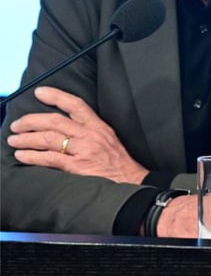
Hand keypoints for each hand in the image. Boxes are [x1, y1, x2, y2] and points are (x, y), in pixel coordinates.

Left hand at [6, 86, 147, 183]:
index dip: (56, 96)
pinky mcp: (78, 166)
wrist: (132, 183)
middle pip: (56, 121)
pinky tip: (22, 156)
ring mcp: (84, 150)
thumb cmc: (120, 165)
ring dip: (27, 138)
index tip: (40, 92)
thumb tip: (65, 131)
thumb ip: (90, 133)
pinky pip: (50, 158)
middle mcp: (91, 135)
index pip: (76, 105)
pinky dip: (32, 156)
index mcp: (99, 127)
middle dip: (32, 120)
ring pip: (49, 138)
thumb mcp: (109, 141)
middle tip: (17, 124)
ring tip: (14, 140)